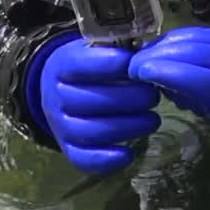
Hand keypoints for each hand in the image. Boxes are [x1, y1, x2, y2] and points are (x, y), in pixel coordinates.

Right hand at [32, 35, 161, 175]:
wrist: (59, 89)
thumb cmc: (90, 67)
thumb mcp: (97, 49)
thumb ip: (119, 50)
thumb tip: (151, 56)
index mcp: (62, 66)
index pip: (82, 64)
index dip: (112, 64)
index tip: (138, 64)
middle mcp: (56, 97)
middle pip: (91, 101)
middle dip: (130, 99)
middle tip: (154, 96)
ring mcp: (60, 125)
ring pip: (92, 132)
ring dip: (128, 128)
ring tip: (152, 120)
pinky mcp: (67, 149)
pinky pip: (83, 160)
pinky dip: (108, 160)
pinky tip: (130, 153)